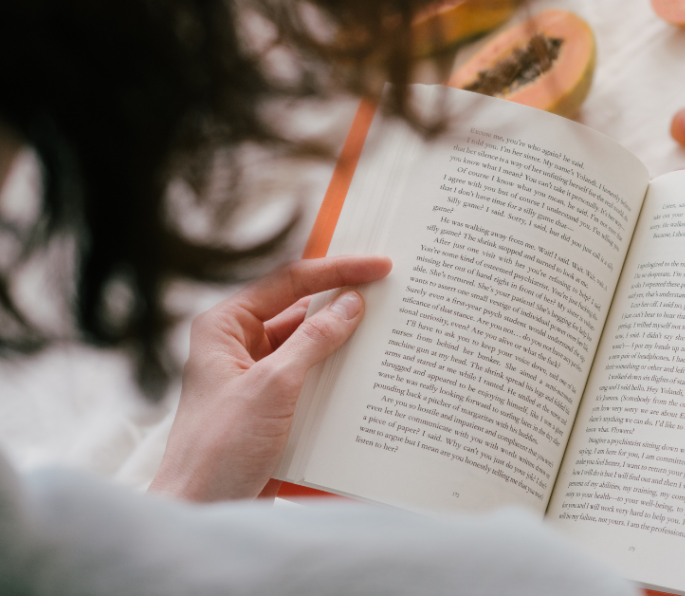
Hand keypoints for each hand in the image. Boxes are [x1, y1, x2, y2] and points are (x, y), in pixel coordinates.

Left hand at [149, 255, 391, 501]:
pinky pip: (311, 376)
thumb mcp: (273, 386)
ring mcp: (256, 376)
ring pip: (309, 344)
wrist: (202, 510)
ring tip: (387, 330)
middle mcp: (238, 345)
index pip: (287, 282)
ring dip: (344, 340)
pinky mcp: (272, 405)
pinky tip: (369, 373)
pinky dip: (338, 372)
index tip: (378, 266)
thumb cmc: (219, 448)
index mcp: (224, 326)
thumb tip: (351, 305)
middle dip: (342, 302)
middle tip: (389, 291)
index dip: (336, 271)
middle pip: (299, 309)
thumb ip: (313, 340)